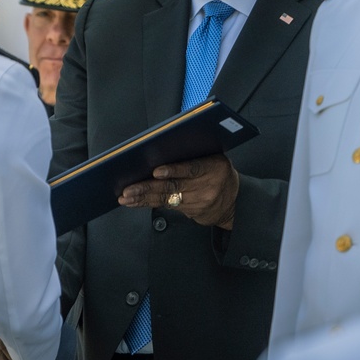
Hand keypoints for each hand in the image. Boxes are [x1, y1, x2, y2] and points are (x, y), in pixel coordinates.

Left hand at [119, 154, 239, 228]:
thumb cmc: (218, 172)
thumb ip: (195, 154)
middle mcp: (206, 186)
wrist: (232, 202)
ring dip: (143, 198)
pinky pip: (166, 206)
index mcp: (214, 167)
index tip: (156, 171)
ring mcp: (198, 201)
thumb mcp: (215, 158)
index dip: (174, 171)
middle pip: (174, 187)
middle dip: (148, 187)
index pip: (192, 168)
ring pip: (166, 199)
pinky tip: (134, 202)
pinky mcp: (190, 212)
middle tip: (129, 188)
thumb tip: (162, 147)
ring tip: (126, 197)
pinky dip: (147, 203)